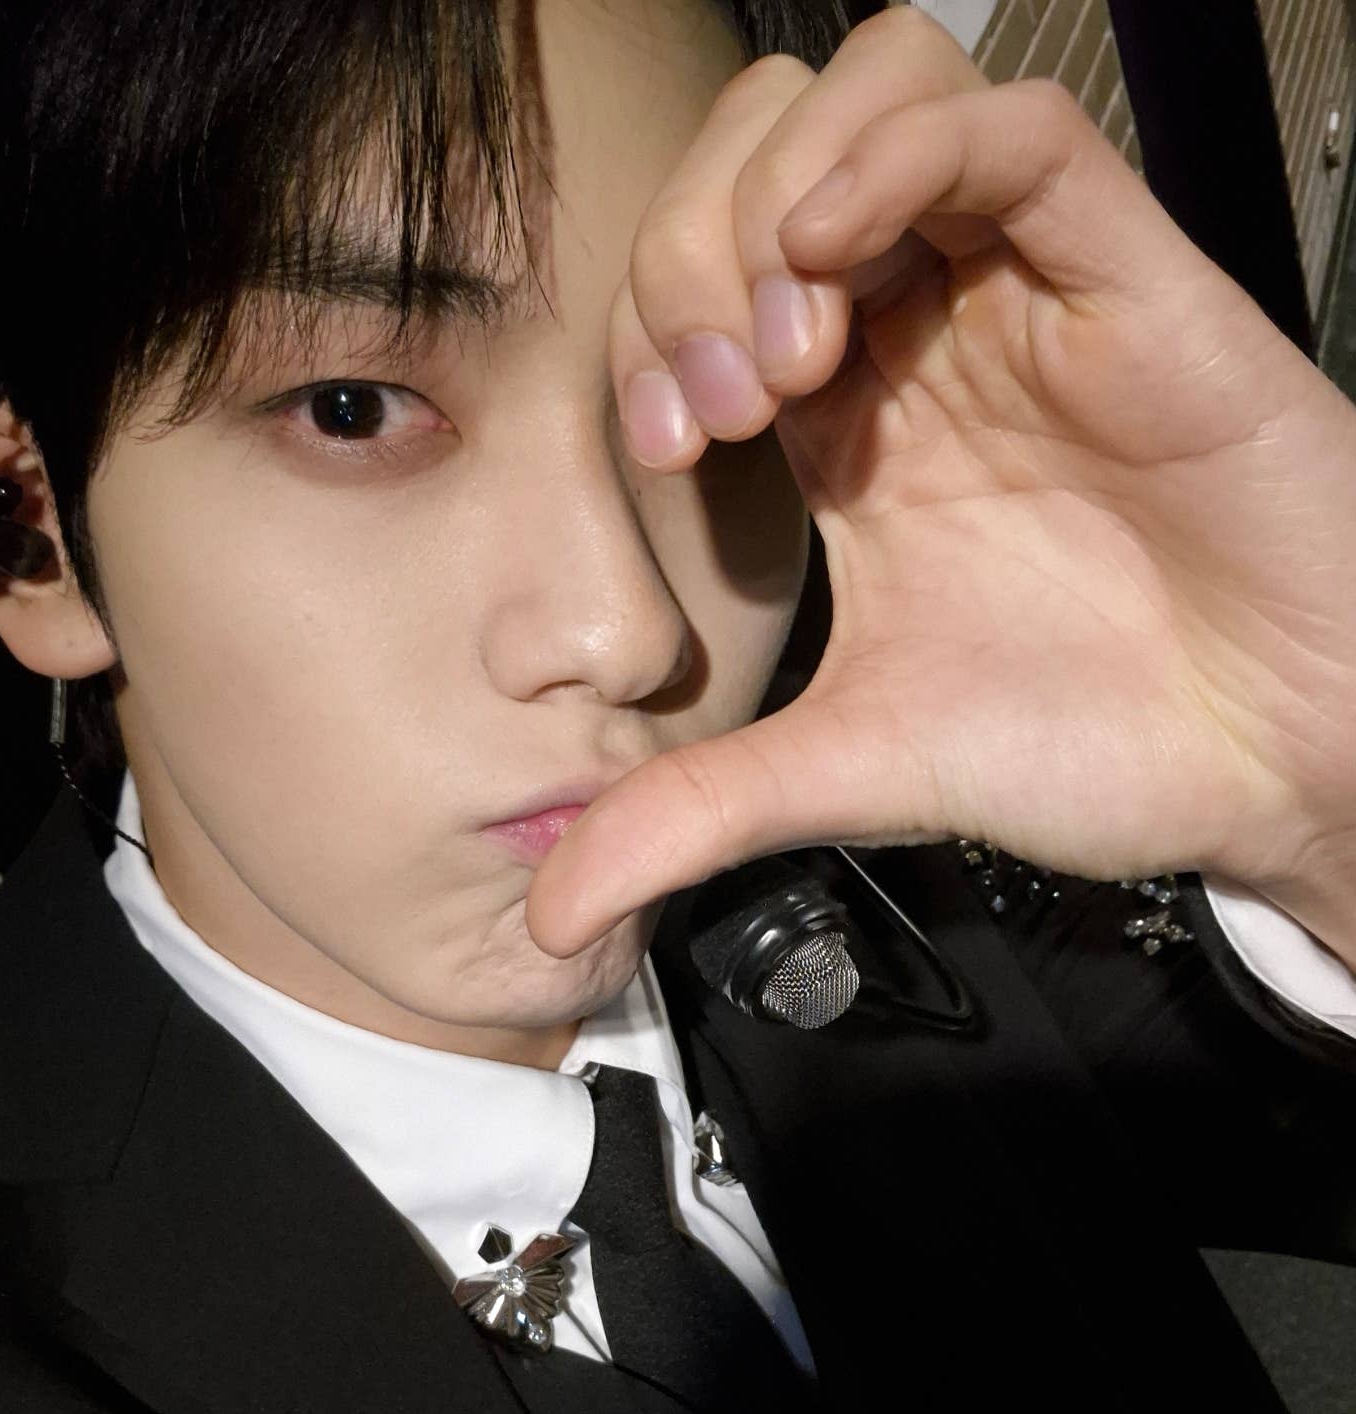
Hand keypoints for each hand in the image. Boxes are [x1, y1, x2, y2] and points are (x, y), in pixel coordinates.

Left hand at [525, 7, 1355, 970]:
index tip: (670, 450)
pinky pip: (1014, 132)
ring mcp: (1024, 294)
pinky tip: (834, 253)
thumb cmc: (1095, 744)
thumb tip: (552, 912)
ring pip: (879, 95)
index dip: (647, 327)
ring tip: (787, 348)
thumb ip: (694, 813)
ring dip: (783, 195)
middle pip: (766, 158)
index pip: (703, 278)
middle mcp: (927, 338)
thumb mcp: (848, 768)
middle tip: (721, 400)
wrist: (1266, 767)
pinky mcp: (1130, 276)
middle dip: (694, 252)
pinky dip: (902, 153)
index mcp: (854, 428)